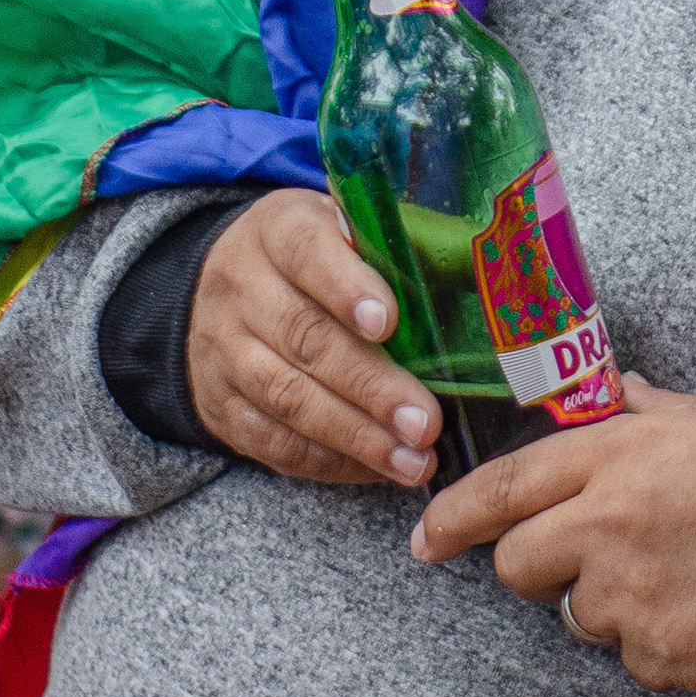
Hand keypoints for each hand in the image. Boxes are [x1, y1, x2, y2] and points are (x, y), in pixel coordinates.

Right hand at [184, 189, 443, 488]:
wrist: (214, 290)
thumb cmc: (311, 258)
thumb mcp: (341, 227)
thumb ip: (393, 246)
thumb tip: (481, 270)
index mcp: (277, 230)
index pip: (307, 252)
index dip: (347, 288)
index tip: (389, 323)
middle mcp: (241, 288)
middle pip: (304, 338)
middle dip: (370, 385)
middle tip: (426, 421)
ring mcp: (224, 351)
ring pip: (287, 398)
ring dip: (356, 436)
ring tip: (413, 460)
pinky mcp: (221, 406)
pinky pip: (273, 441)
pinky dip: (328, 462)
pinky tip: (376, 468)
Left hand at [409, 375, 695, 693]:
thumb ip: (647, 414)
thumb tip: (611, 393)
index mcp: (618, 455)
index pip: (505, 487)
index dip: (454, 515)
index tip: (426, 536)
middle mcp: (611, 523)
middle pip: (518, 564)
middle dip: (541, 566)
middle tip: (596, 557)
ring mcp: (633, 595)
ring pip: (578, 615)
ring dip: (611, 605)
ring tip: (685, 576)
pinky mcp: (662, 656)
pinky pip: (632, 656)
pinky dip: (660, 642)